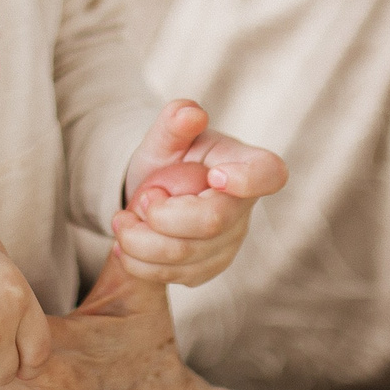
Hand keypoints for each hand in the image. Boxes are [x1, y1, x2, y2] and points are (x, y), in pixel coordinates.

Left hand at [114, 99, 286, 285]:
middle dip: (160, 216)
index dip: (248, 180)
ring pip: (185, 256)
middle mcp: (245, 208)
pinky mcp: (208, 268)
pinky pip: (174, 275)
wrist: (152, 195)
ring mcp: (230, 242)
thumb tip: (190, 113)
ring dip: (140, 241)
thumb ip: (175, 122)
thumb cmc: (168, 158)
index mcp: (246, 164)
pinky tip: (126, 245)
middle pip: (211, 222)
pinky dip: (140, 263)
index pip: (268, 174)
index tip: (213, 176)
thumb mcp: (166, 136)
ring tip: (122, 221)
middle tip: (136, 201)